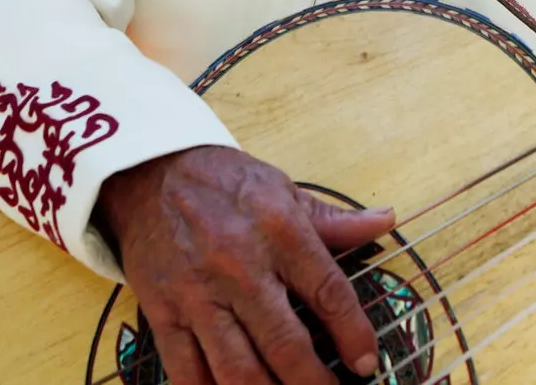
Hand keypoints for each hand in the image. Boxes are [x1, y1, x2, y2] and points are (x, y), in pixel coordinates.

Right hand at [97, 146, 393, 384]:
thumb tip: (387, 220)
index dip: (354, 334)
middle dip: (314, 383)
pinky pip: (187, 371)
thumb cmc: (223, 182)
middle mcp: (240, 266)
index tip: (367, 363)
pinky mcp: (164, 312)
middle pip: (285, 343)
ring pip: (237, 368)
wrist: (149, 173)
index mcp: (279, 231)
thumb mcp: (283, 189)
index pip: (328, 292)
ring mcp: (198, 294)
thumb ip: (334, 219)